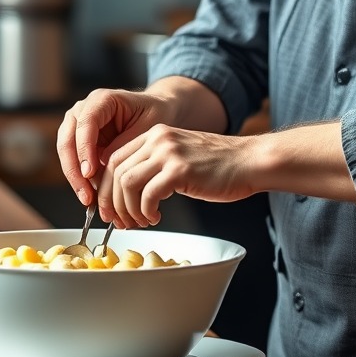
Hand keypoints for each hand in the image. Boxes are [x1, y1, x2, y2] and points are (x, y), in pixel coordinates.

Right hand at [57, 88, 172, 205]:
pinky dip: (81, 179)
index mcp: (102, 99)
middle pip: (68, 139)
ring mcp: (79, 125)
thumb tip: (104, 164)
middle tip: (86, 194)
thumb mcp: (148, 127)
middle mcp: (85, 110)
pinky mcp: (80, 142)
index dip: (84, 148)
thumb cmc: (156, 114)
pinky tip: (91, 196)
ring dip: (75, 178)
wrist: (158, 112)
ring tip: (88, 200)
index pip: (85, 122)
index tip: (90, 172)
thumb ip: (125, 143)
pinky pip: (75, 162)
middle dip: (74, 169)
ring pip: (66, 153)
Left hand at [102, 125, 257, 227]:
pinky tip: (156, 217)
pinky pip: (148, 194)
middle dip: (112, 202)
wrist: (249, 161)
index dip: (106, 187)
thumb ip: (154, 165)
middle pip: (115, 172)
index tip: (110, 208)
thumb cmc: (217, 166)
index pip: (113, 159)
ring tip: (141, 221)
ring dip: (129, 209)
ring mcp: (168, 153)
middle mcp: (157, 139)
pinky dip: (146, 212)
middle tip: (120, 222)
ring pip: (127, 183)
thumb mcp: (179, 157)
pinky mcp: (180, 170)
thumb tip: (126, 192)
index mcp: (154, 134)